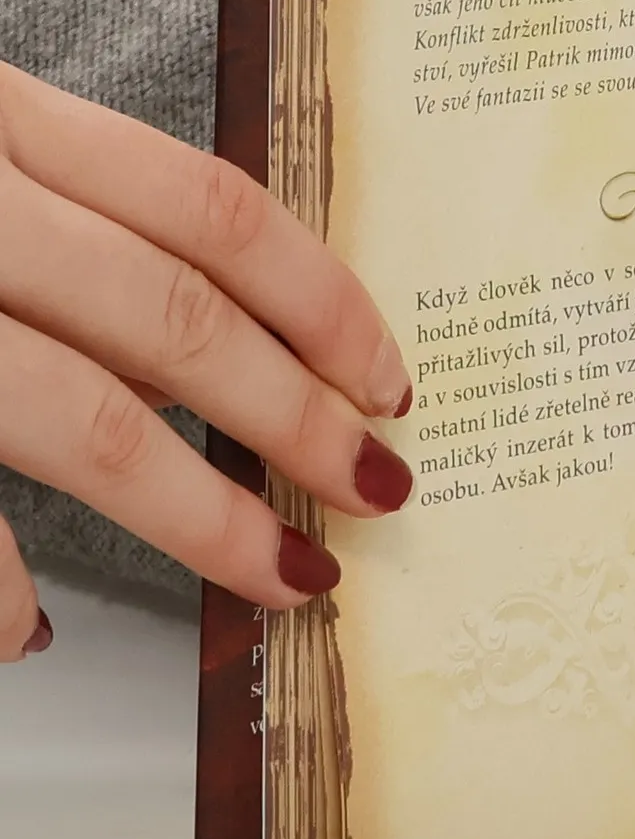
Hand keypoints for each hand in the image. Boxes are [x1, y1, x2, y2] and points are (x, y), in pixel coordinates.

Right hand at [0, 63, 413, 659]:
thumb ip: (57, 206)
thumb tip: (198, 343)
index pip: (210, 208)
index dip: (322, 301)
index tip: (394, 379)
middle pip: (169, 317)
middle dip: (296, 419)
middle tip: (379, 491)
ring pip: (71, 412)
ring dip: (194, 512)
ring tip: (281, 579)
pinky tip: (26, 632)